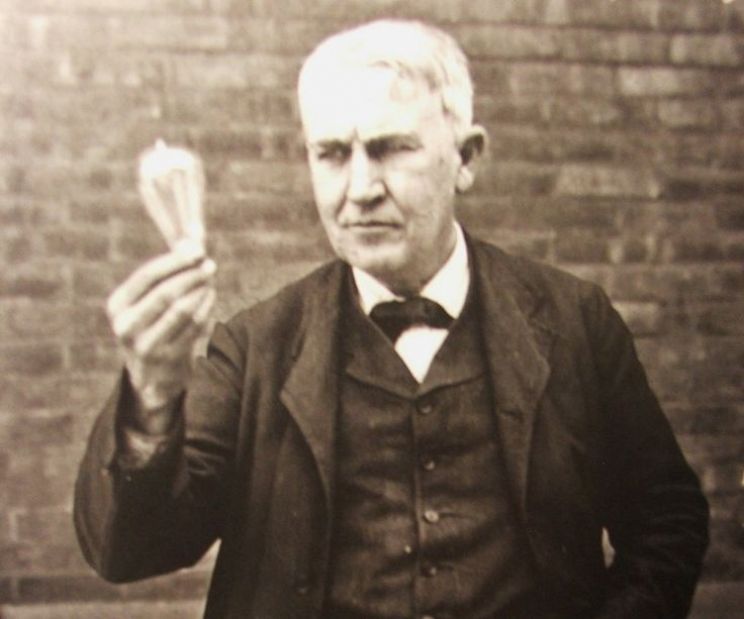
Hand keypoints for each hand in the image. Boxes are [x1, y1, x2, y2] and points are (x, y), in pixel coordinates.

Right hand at [106, 241, 216, 432]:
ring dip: (201, 290)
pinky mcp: (168, 359)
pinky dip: (206, 308)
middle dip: (191, 275)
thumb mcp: (153, 296)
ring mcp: (145, 345)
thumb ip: (174, 264)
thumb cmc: (155, 322)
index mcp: (118, 305)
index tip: (198, 249)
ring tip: (211, 278)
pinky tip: (211, 295)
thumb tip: (196, 231)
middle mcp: (126, 326)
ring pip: (182, 310)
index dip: (174, 260)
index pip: (147, 276)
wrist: (153, 375)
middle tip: (211, 264)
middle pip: (165, 292)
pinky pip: (194, 327)